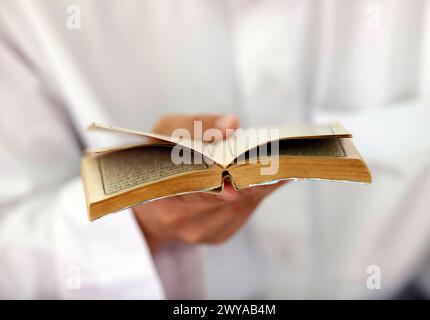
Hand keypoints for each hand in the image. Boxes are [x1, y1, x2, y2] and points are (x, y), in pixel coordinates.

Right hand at [134, 114, 284, 251]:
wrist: (151, 196)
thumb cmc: (158, 157)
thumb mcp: (166, 130)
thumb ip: (197, 124)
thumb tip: (232, 124)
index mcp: (163, 193)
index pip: (203, 186)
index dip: (232, 175)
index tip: (255, 162)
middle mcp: (181, 222)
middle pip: (230, 199)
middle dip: (252, 175)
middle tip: (274, 156)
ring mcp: (200, 233)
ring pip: (242, 206)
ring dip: (259, 183)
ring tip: (273, 162)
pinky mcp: (217, 236)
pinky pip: (244, 213)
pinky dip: (256, 192)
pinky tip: (260, 176)